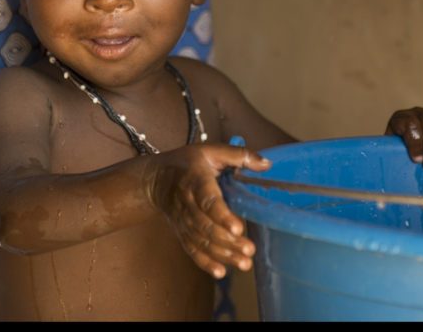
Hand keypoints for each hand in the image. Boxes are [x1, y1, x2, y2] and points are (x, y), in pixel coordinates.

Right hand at [148, 143, 270, 278]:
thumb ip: (240, 155)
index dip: (222, 215)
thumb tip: (265, 164)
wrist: (156, 178)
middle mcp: (187, 203)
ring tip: (244, 263)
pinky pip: (192, 249)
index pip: (208, 200)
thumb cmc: (188, 162)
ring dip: (222, 254)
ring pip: (201, 241)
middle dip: (228, 241)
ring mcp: (183, 220)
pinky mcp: (182, 231)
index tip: (238, 228)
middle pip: (206, 226)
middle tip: (249, 249)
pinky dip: (205, 263)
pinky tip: (221, 272)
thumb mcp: (212, 150)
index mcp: (196, 180)